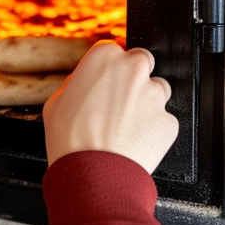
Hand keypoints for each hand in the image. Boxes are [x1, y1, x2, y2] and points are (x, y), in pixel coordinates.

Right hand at [42, 43, 178, 173]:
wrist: (92, 175)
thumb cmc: (70, 140)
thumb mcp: (56, 102)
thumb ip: (76, 82)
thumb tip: (85, 83)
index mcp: (104, 57)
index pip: (112, 49)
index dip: (108, 69)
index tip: (105, 82)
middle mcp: (133, 69)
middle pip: (142, 62)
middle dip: (133, 78)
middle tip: (117, 102)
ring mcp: (154, 95)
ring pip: (157, 90)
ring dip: (145, 103)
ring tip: (125, 126)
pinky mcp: (168, 120)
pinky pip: (163, 120)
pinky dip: (152, 129)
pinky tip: (134, 141)